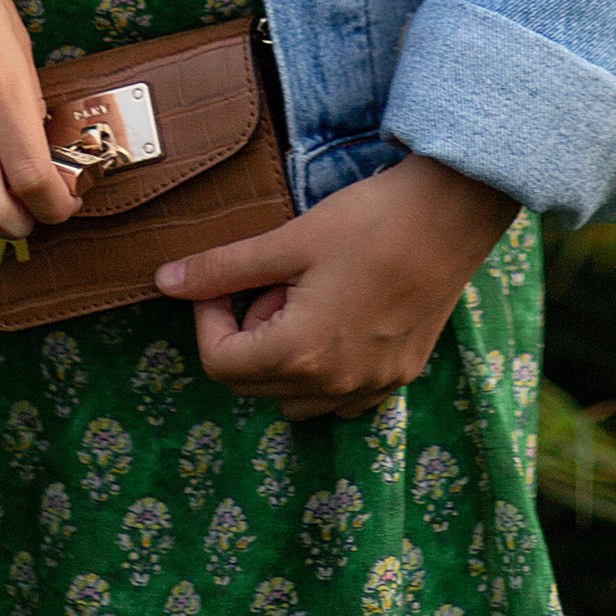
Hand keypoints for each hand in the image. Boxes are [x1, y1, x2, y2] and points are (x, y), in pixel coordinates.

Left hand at [154, 152, 517, 418]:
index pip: (220, 365)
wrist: (451, 215)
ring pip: (296, 399)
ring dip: (282, 358)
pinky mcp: (400, 376)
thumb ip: (222, 268)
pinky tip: (337, 317)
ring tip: (304, 298)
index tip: (225, 280)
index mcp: (302, 353)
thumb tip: (164, 282)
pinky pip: (342, 397)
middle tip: (273, 280)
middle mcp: (336, 384)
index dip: (209, 319)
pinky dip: (323, 370)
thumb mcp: (288, 241)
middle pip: (253, 384)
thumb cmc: (369, 221)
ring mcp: (372, 386)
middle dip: (247, 334)